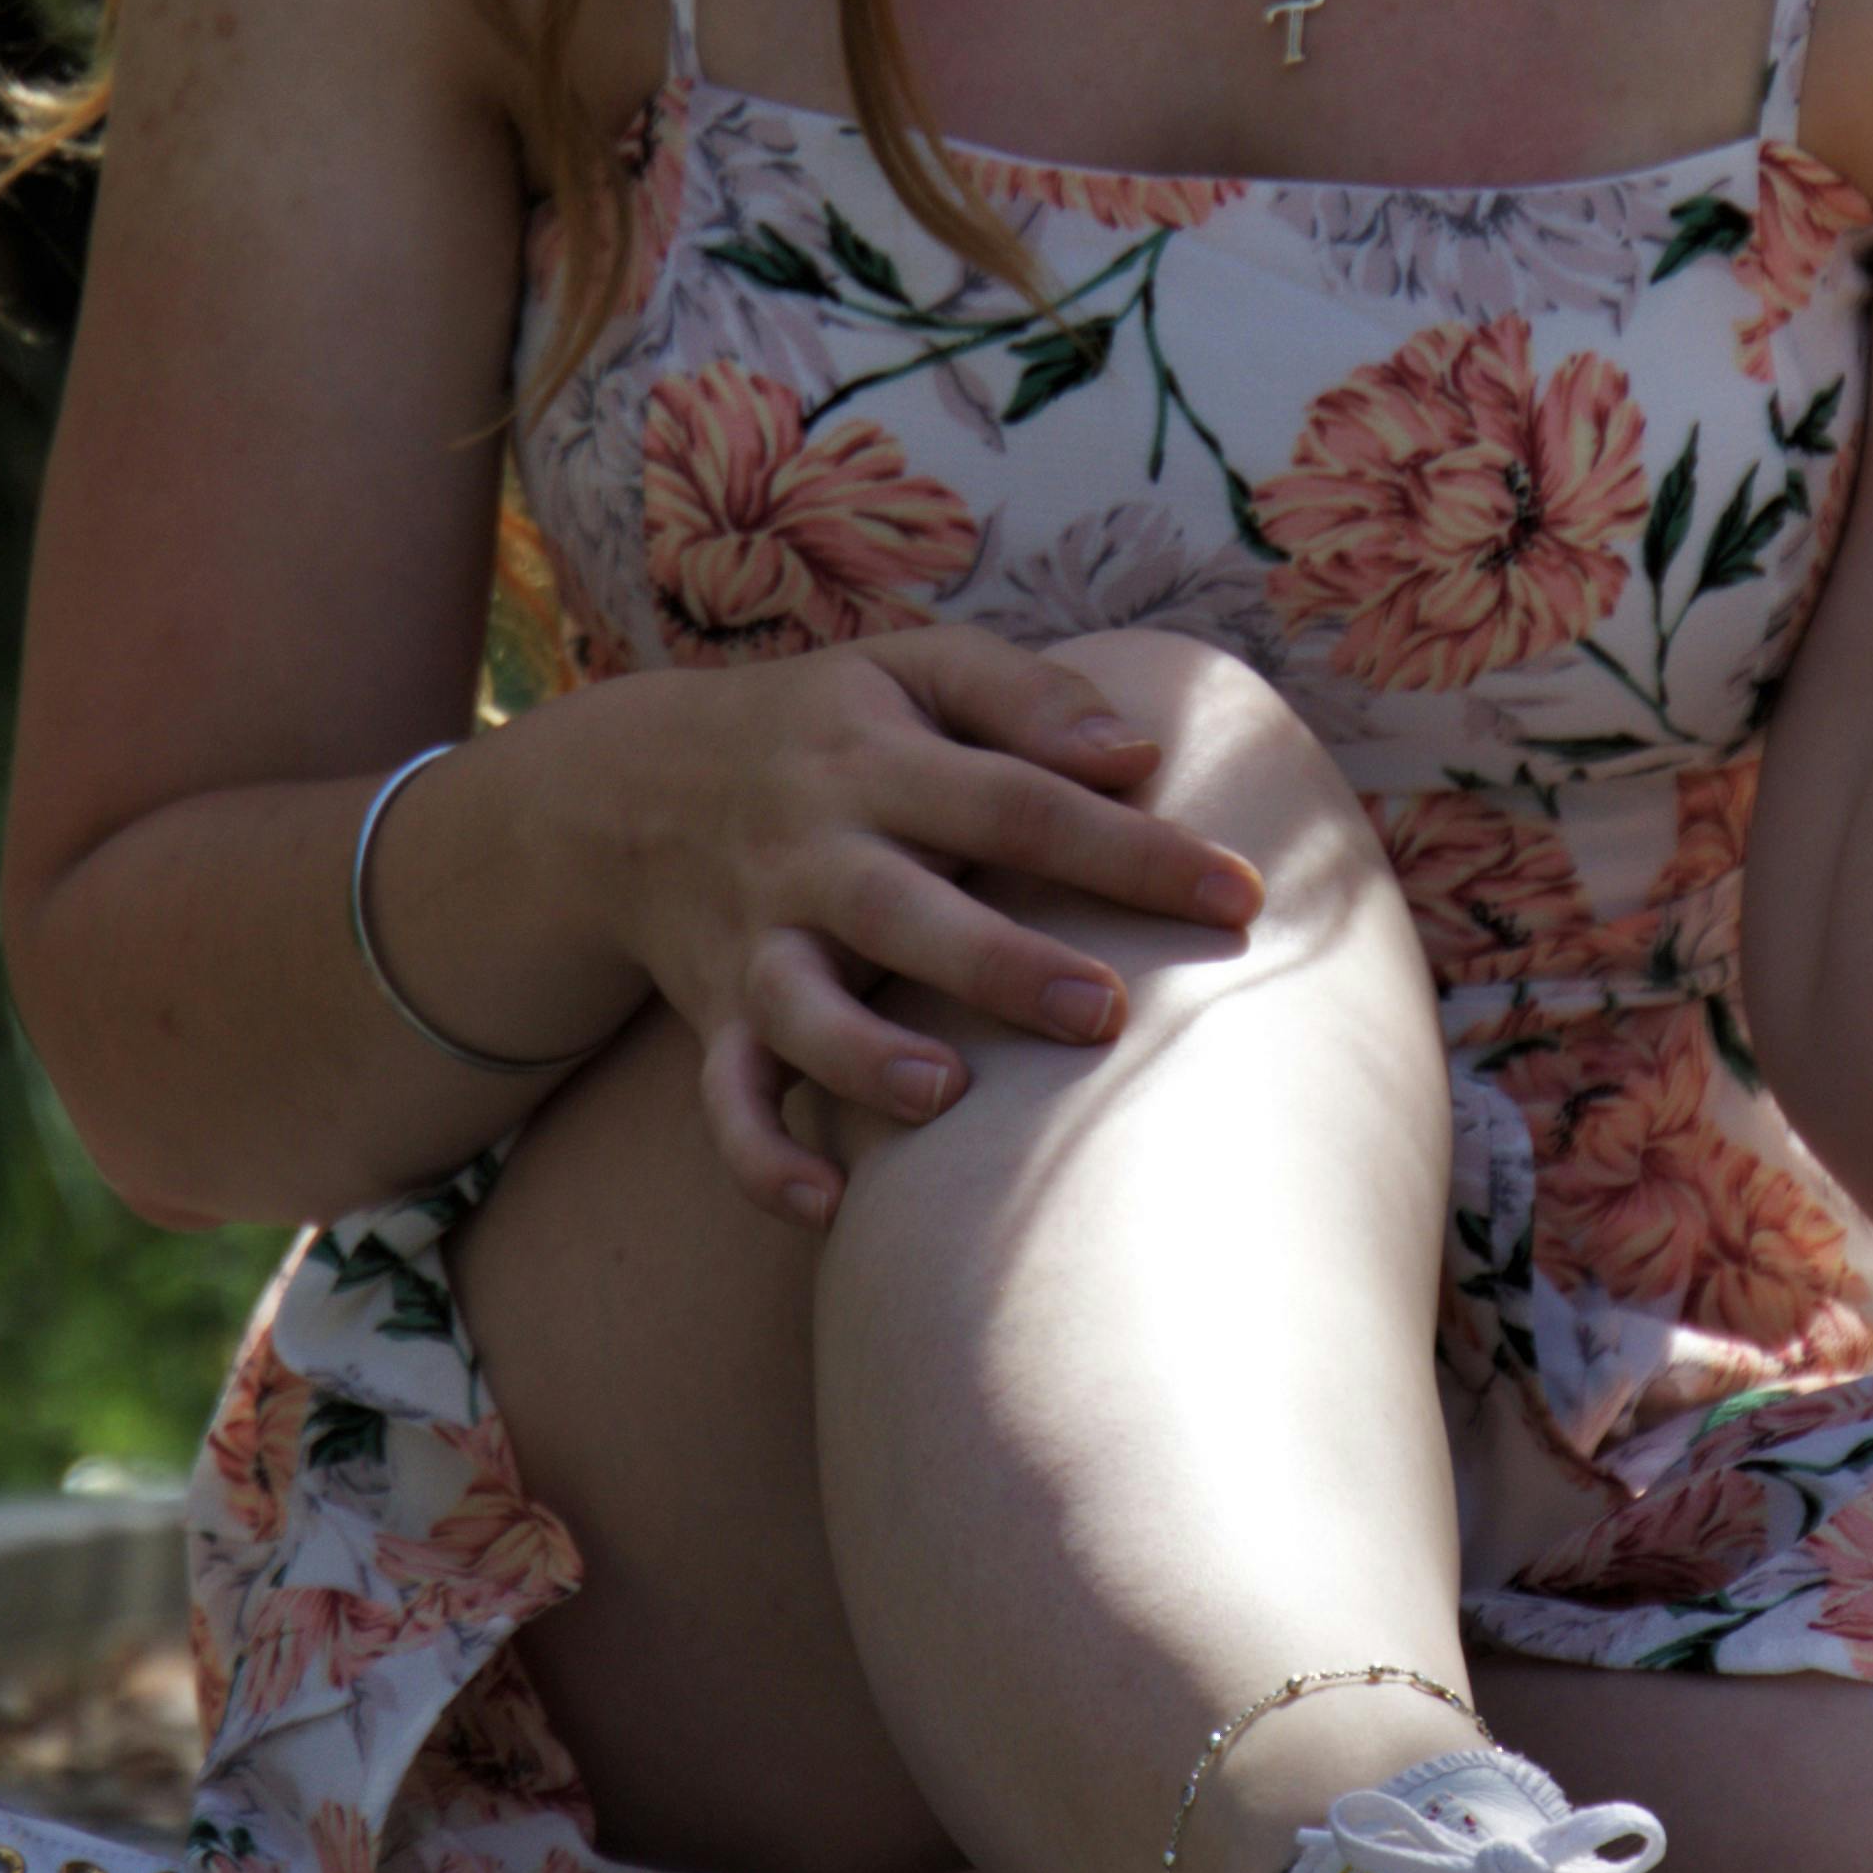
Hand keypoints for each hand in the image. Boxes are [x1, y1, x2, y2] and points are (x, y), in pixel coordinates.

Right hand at [592, 626, 1259, 1222]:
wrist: (632, 786)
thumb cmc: (829, 727)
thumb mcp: (914, 668)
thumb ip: (1026, 698)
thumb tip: (1136, 756)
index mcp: (876, 760)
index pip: (1017, 801)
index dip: (1128, 850)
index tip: (1239, 895)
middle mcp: (813, 853)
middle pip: (905, 910)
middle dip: (1000, 965)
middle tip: (1106, 1011)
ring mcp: (758, 942)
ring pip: (800, 1009)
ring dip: (866, 1056)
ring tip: (950, 1094)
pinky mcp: (719, 1018)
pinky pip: (724, 1099)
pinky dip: (762, 1157)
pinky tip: (829, 1204)